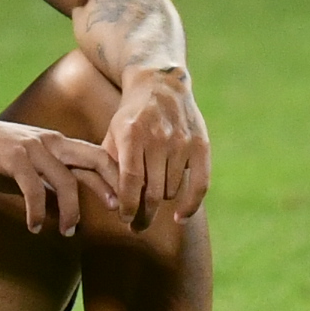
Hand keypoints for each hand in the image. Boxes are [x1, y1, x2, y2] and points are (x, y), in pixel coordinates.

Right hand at [0, 118, 116, 235]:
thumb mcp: (30, 169)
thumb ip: (50, 184)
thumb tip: (66, 215)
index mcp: (60, 144)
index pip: (99, 158)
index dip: (117, 180)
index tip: (127, 204)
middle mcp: (53, 142)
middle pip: (96, 161)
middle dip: (113, 188)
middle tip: (121, 215)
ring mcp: (35, 148)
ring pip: (67, 182)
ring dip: (72, 212)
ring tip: (69, 233)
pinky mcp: (14, 157)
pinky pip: (34, 189)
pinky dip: (37, 212)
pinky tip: (34, 227)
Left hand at [97, 68, 211, 228]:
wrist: (160, 83)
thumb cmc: (130, 116)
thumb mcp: (113, 134)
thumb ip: (109, 167)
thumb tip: (112, 204)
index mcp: (132, 134)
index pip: (131, 180)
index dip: (128, 205)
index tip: (124, 219)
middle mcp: (159, 138)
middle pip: (153, 191)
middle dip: (143, 214)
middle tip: (136, 227)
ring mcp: (182, 141)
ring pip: (171, 190)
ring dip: (160, 202)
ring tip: (150, 202)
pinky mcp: (200, 145)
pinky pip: (199, 184)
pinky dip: (190, 205)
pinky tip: (179, 218)